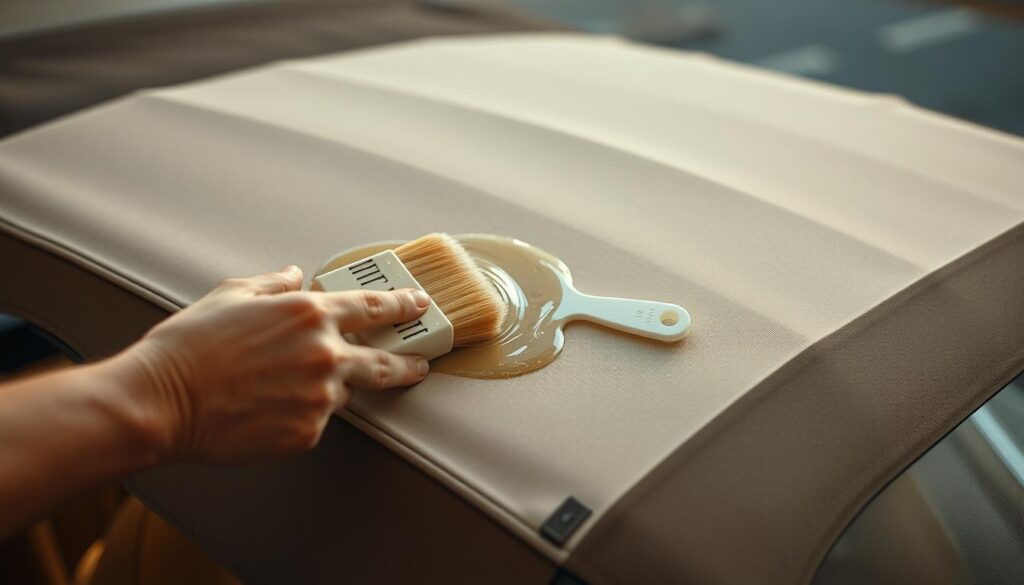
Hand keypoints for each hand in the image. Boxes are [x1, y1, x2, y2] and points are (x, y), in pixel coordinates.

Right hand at [116, 265, 429, 465]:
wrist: (163, 402)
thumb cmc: (189, 348)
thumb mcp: (231, 295)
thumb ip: (272, 285)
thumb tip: (292, 276)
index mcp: (309, 314)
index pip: (374, 307)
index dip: (402, 305)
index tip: (418, 305)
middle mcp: (324, 355)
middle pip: (385, 361)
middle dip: (409, 361)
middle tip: (420, 362)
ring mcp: (319, 397)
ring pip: (343, 391)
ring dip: (331, 386)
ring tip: (299, 386)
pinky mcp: (306, 433)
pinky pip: (315, 419)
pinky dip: (301, 412)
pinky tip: (267, 406)